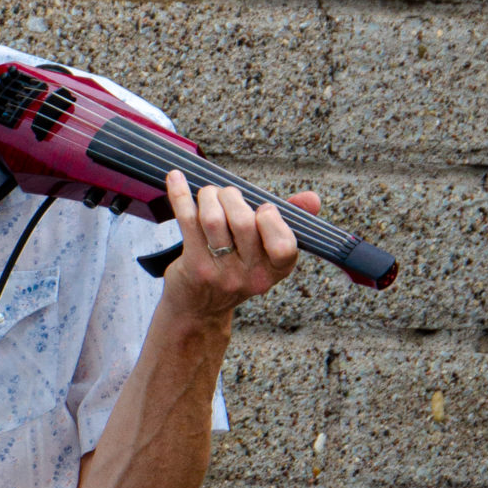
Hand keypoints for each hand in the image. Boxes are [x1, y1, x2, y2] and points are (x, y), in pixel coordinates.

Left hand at [161, 168, 322, 316]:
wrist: (198, 309)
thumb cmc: (234, 269)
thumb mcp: (265, 252)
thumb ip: (288, 221)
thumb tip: (313, 198)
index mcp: (276, 270)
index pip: (284, 246)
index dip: (271, 220)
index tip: (262, 209)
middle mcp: (250, 276)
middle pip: (244, 222)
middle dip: (232, 197)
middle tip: (225, 195)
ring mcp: (221, 273)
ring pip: (214, 219)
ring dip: (209, 196)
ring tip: (208, 195)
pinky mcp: (194, 266)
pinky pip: (187, 221)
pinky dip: (180, 194)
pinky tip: (175, 178)